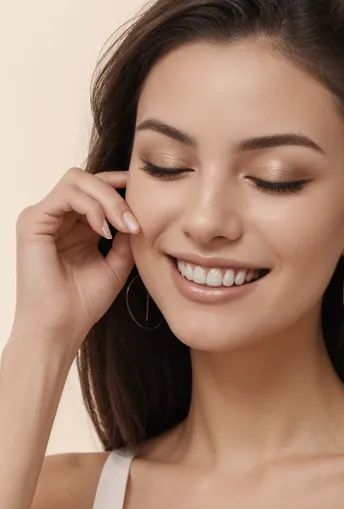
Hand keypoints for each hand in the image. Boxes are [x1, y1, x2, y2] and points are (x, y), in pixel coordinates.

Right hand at [11, 167, 138, 347]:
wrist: (60, 329)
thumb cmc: (83, 303)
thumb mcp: (116, 263)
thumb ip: (126, 236)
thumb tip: (140, 212)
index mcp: (73, 226)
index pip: (95, 189)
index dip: (119, 185)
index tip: (146, 192)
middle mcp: (56, 218)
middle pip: (87, 179)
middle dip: (117, 193)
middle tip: (136, 221)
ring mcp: (42, 217)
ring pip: (77, 180)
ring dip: (108, 199)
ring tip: (124, 227)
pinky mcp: (32, 222)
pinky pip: (66, 194)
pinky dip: (91, 207)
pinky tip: (105, 231)